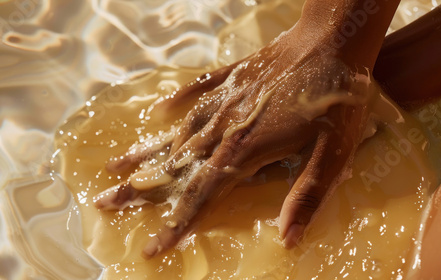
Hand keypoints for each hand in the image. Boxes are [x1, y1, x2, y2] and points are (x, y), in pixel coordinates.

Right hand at [94, 27, 373, 257]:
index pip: (202, 194)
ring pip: (178, 132)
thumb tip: (287, 238)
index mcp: (246, 149)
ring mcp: (225, 99)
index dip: (177, 223)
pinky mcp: (232, 77)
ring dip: (146, 152)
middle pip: (176, 164)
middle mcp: (225, 126)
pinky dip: (176, 102)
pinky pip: (197, 91)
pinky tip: (160, 109)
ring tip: (115, 167)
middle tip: (102, 203)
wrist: (333, 39)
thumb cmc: (338, 97)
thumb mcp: (334, 151)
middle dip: (140, 189)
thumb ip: (308, 194)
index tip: (151, 246)